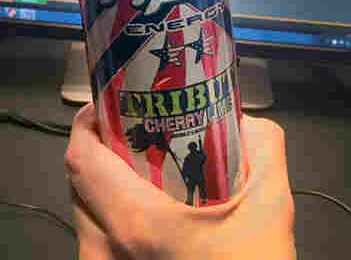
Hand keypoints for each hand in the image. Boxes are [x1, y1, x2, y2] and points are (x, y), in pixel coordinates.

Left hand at [64, 102, 295, 259]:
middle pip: (79, 181)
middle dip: (102, 151)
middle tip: (134, 133)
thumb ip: (261, 148)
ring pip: (84, 215)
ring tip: (142, 173)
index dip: (89, 122)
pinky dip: (111, 221)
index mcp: (135, 223)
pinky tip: (147, 214)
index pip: (80, 157)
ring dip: (106, 188)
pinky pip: (95, 243)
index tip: (111, 105)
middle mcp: (104, 251)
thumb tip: (245, 121)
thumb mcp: (271, 207)